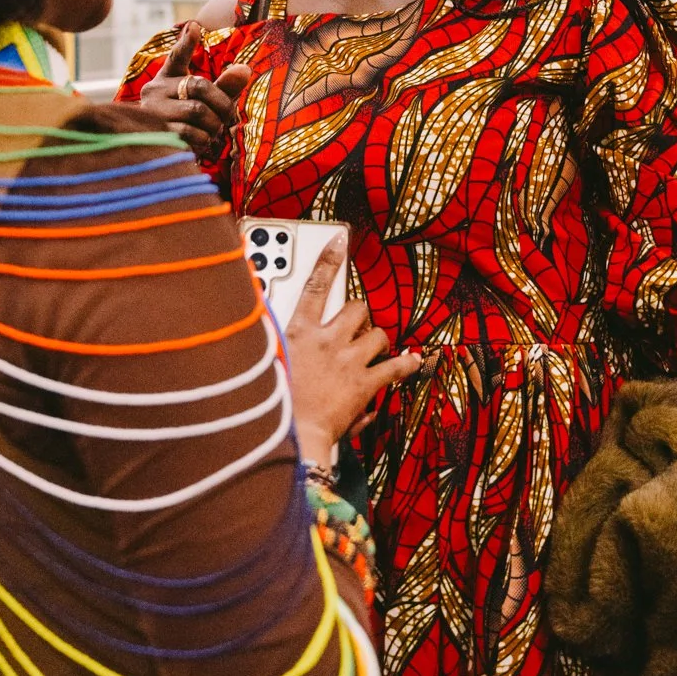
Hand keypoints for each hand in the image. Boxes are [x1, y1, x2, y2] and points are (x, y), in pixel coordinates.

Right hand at [129, 20, 250, 160]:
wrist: (157, 152)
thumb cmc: (186, 120)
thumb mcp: (203, 101)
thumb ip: (224, 86)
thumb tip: (245, 69)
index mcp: (166, 78)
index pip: (176, 57)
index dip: (186, 43)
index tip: (196, 26)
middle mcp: (155, 91)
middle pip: (199, 87)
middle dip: (222, 103)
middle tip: (226, 116)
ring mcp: (154, 113)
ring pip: (197, 112)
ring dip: (213, 124)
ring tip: (213, 130)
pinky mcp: (158, 135)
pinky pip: (192, 134)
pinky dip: (205, 140)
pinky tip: (203, 142)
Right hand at [284, 236, 422, 465]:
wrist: (289, 435)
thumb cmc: (272, 403)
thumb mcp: (264, 363)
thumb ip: (273, 341)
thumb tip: (268, 321)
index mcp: (298, 332)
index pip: (314, 285)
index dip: (329, 260)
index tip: (340, 240)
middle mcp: (327, 340)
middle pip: (356, 308)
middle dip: (359, 315)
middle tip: (355, 326)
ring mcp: (348, 361)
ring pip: (378, 335)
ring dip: (377, 340)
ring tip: (373, 349)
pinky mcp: (365, 384)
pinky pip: (395, 367)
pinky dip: (406, 363)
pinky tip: (412, 361)